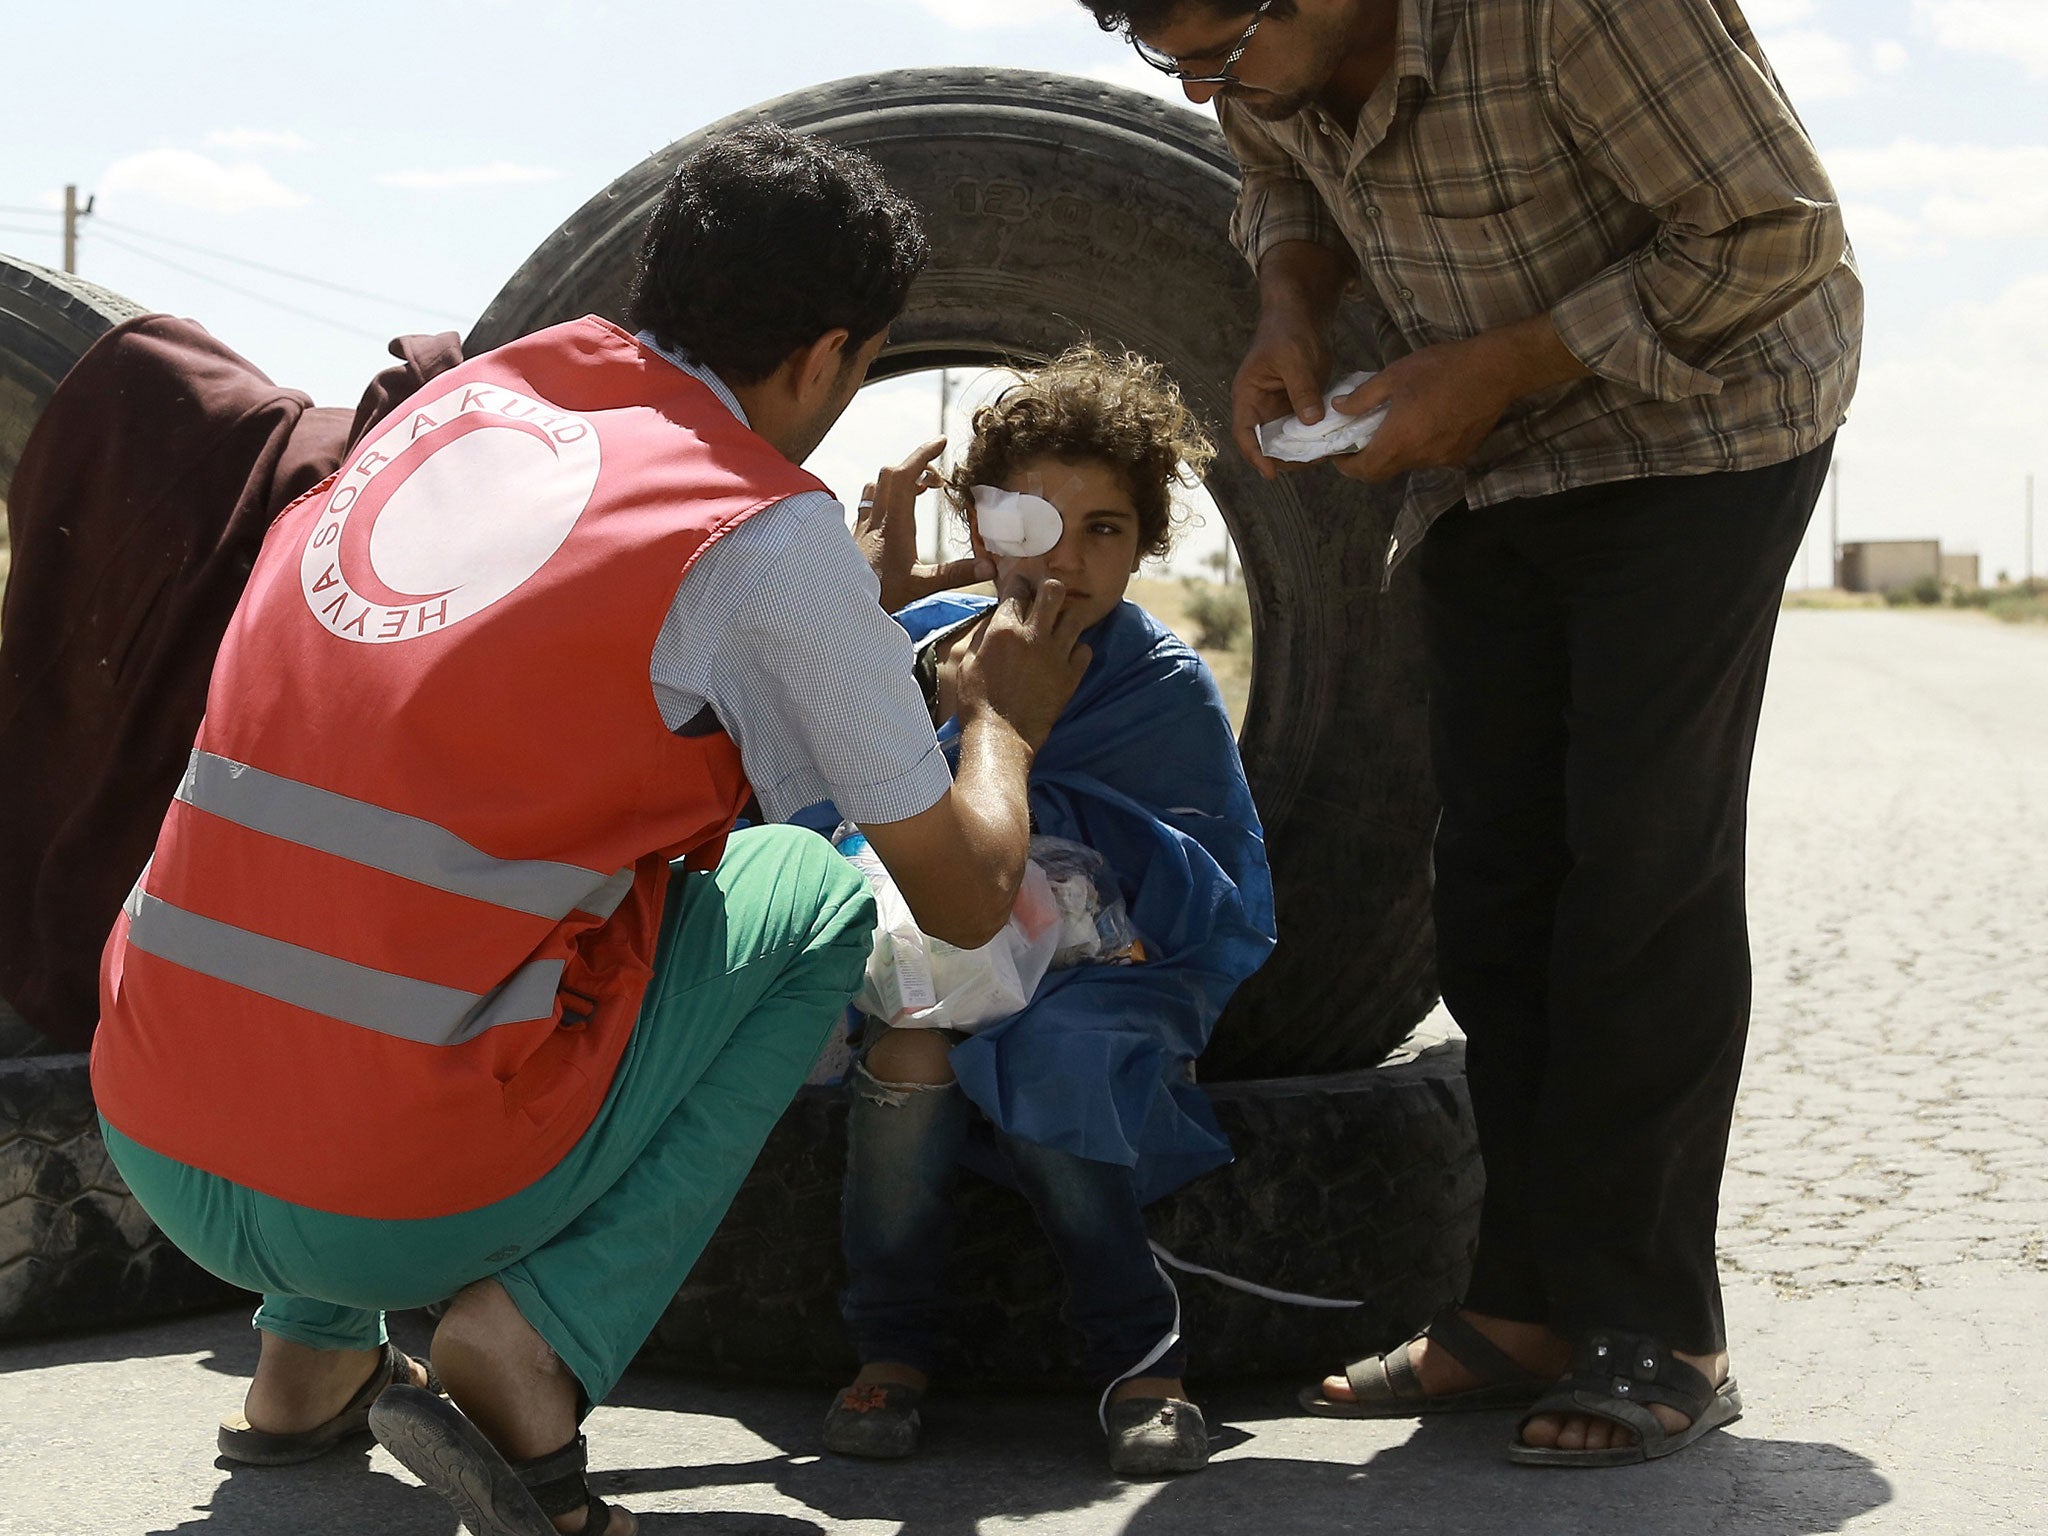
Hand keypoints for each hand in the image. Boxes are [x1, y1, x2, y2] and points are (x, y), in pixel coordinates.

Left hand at [853, 438, 992, 611]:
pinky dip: (883, 495)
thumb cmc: (878, 596)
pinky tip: (892, 512)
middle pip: (891, 473)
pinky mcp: (854, 535)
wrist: (838, 605)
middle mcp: (876, 517)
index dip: (923, 454)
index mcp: (894, 523)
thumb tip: (988, 566)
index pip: (905, 474)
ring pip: (877, 485)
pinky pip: (868, 501)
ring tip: (918, 492)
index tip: (941, 442)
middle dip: (916, 466)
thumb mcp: (920, 586)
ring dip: (898, 479)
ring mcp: (862, 524)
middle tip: (937, 481)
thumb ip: (954, 574)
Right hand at [954, 572, 1093, 751]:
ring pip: (1075, 617)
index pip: (1016, 589)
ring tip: (1059, 624)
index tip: (1020, 585)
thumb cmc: (977, 702)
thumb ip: (984, 636)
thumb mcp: (968, 662)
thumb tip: (996, 620)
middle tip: (1045, 595)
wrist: (1000, 737)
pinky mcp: (1070, 677)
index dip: (1018, 582)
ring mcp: (1055, 656)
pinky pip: (1085, 650)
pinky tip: (1067, 654)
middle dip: (1049, 588)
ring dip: (1067, 617)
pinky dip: (1078, 649)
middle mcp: (1033, 636)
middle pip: (1053, 591)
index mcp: (1003, 630)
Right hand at [1232, 304, 1333, 480]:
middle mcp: (1261, 407)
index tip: (1270, 472)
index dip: (1256, 455)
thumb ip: (1302, 391)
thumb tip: (1311, 421)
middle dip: (1286, 457)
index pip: (1246, 433)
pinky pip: (1304, 428)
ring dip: (1303, 449)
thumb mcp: (1294, 359)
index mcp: (1248, 396)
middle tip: (1310, 462)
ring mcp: (1280, 408)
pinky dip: (1315, 437)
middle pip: (1267, 443)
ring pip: (1287, 439)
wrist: (1302, 314)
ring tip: (1324, 454)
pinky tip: (1331, 441)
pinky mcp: (1299, 405)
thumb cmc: (1288, 331)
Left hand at [1329, 317, 1590, 483]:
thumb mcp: (1395, 375)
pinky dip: (1416, 449)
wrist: (1496, 370)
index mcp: (1399, 440)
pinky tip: (1420, 426)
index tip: (1338, 453)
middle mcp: (1419, 458)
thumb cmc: (1441, 367)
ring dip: (1393, 454)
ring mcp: (1442, 460)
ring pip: (1406, 466)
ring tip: (1389, 429)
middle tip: (1358, 443)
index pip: (1363, 471)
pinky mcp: (1460, 456)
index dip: (1346, 466)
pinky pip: (1429, 459)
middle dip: (1366, 463)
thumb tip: (1338, 409)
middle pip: (1382, 473)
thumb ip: (1363, 397)